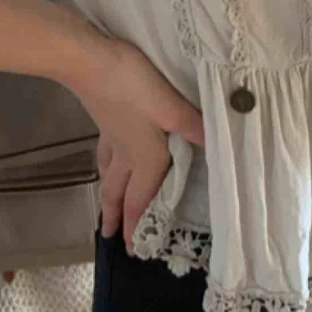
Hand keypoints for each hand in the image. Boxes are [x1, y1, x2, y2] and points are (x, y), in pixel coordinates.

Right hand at [72, 34, 204, 252]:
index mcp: (145, 157)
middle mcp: (127, 153)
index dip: (138, 225)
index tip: (131, 250)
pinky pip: (105, 153)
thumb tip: (221, 146)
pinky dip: (105, 165)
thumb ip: (195, 127)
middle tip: (110, 237)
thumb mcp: (171, 107)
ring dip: (108, 195)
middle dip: (117, 216)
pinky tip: (107, 157)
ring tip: (105, 207)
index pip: (141, 199)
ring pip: (109, 174)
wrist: (90, 62)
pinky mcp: (103, 119)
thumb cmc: (133, 87)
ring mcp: (111, 136)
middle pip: (119, 192)